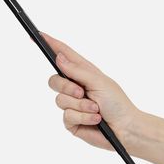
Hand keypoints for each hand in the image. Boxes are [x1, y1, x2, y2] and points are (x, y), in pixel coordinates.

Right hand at [43, 34, 140, 149]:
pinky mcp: (71, 120)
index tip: (38, 35)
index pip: (63, 55)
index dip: (50, 44)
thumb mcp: (98, 81)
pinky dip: (82, 117)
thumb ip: (76, 70)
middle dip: (66, 87)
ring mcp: (72, 104)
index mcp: (82, 72)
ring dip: (80, 105)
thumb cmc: (117, 103)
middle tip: (81, 92)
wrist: (125, 129)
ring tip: (95, 109)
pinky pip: (67, 116)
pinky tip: (95, 119)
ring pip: (60, 100)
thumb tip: (58, 57)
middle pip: (54, 80)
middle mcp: (74, 86)